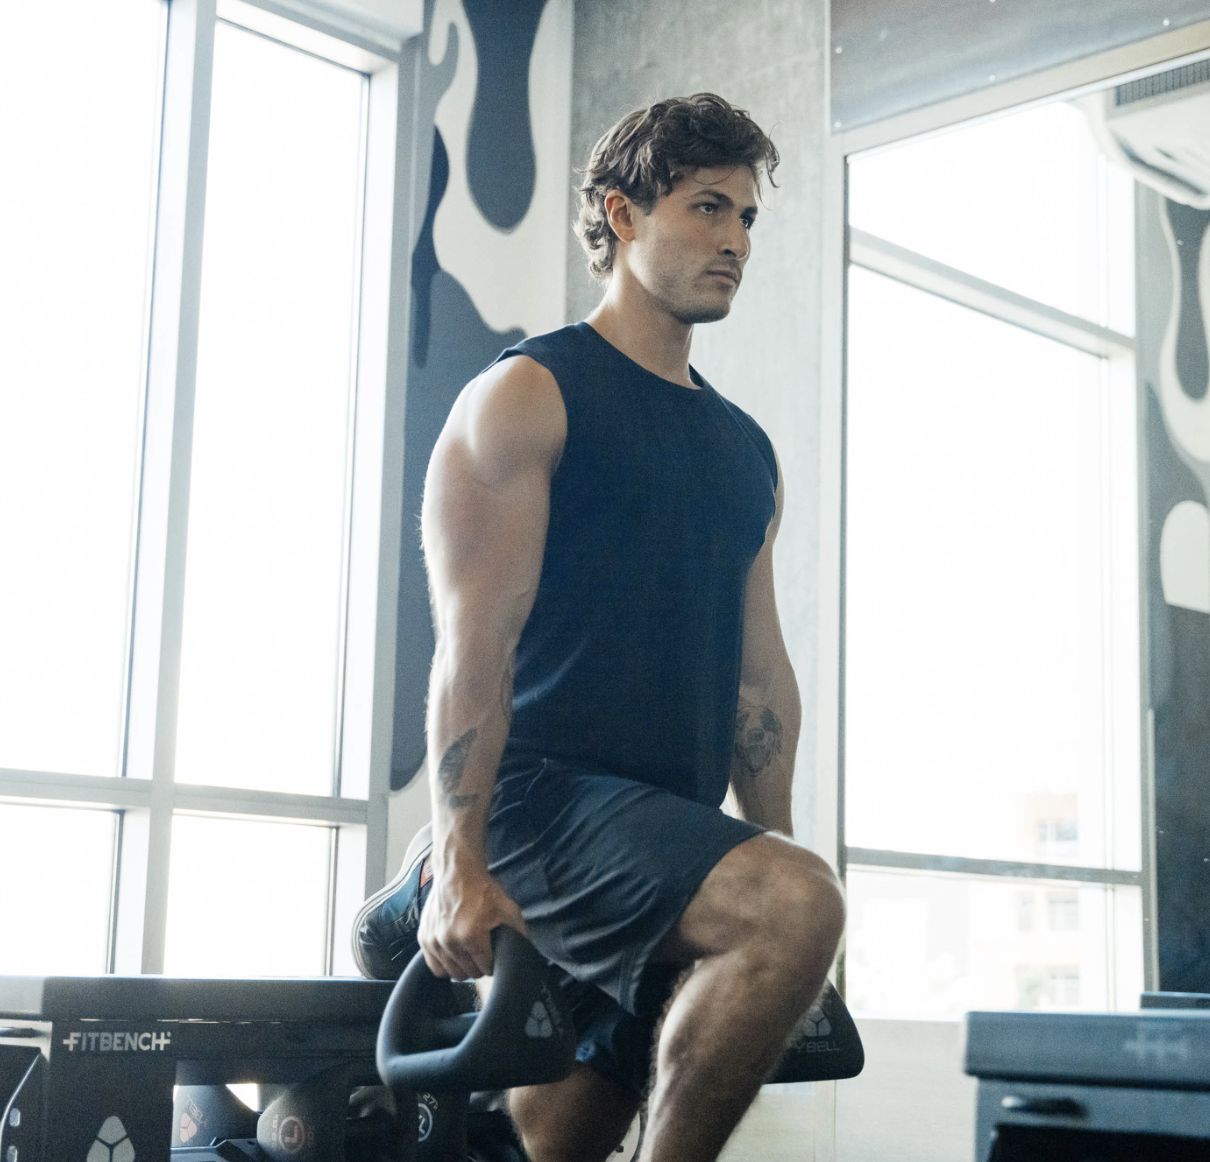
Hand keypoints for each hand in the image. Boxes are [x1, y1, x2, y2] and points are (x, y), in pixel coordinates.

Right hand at [417, 856, 525, 978]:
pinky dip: (445, 965)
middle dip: (478, 965)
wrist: (457, 872)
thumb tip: (524, 952)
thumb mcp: (508, 907)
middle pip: (469, 973)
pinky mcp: (424, 939)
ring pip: (452, 973)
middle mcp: (450, 941)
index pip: (485, 968)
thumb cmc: (482, 890)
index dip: (493, 962)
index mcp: (471, 935)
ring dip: (463, 967)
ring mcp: (434, 941)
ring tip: (468, 953)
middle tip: (482, 953)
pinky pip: (435, 967)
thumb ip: (518, 932)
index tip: (493, 954)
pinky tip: (454, 954)